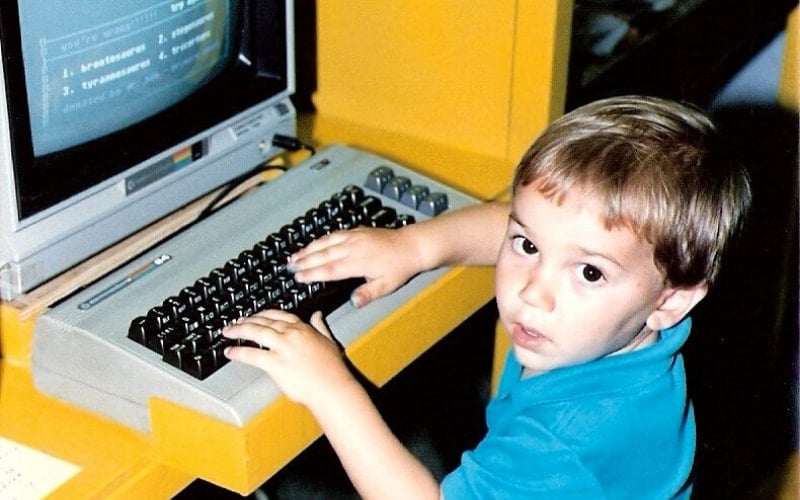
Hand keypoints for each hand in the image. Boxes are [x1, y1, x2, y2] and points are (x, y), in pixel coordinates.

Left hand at [223, 310, 353, 405]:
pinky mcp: (275, 364)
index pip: (279, 315)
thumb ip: (320, 326)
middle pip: (263, 321)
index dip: (264, 314)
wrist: (332, 388)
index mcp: (303, 328)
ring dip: (238, 330)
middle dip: (247, 320)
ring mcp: (282, 348)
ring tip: (227, 332)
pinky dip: (238, 352)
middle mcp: (291, 334)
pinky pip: (252, 355)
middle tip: (236, 322)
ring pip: (255, 332)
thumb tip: (317, 315)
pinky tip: (229, 352)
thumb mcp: (329, 341)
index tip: (256, 315)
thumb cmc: (332, 370)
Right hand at [289, 227, 421, 306]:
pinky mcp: (356, 231)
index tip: (298, 277)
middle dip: (304, 261)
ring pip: (325, 243)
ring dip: (308, 249)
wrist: (411, 245)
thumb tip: (352, 302)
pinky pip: (333, 235)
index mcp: (358, 262)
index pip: (330, 270)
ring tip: (294, 256)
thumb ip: (368, 293)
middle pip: (323, 255)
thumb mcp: (386, 285)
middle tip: (288, 267)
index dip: (312, 273)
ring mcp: (353, 237)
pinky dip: (320, 240)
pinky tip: (312, 244)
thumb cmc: (399, 267)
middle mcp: (353, 248)